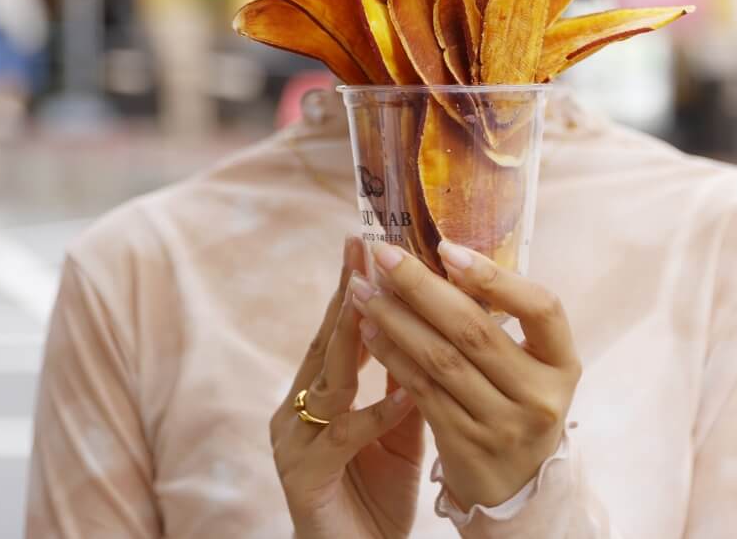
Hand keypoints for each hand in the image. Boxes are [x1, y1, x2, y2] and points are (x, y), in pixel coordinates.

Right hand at [271, 236, 424, 538]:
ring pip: (328, 381)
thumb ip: (407, 379)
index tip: (371, 241)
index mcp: (318, 395)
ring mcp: (294, 443)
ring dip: (356, 338)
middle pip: (325, 343)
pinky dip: (375, 414)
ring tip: (381, 299)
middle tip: (365, 249)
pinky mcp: (303, 479)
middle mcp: (296, 411)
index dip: (353, 285)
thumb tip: (442, 324)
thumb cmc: (376, 494)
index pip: (338, 330)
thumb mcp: (397, 428)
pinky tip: (406, 393)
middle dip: (348, 294)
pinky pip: (343, 438)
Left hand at [349, 240, 580, 511]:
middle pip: (475, 330)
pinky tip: (370, 331)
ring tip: (364, 290)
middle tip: (384, 254)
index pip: (542, 308)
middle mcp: (538, 396)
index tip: (447, 248)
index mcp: (563, 365)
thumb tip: (442, 255)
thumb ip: (501, 321)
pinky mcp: (465, 445)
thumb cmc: (517, 405)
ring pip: (440, 360)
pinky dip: (393, 356)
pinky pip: (421, 390)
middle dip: (422, 287)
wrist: (517, 489)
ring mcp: (502, 425)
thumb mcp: (530, 367)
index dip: (496, 277)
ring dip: (396, 319)